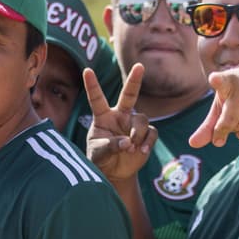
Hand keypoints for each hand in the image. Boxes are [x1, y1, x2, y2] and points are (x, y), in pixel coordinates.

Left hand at [85, 64, 156, 182]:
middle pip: (129, 95)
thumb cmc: (101, 159)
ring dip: (137, 134)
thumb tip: (128, 142)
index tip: (86, 70)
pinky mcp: (145, 134)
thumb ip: (111, 145)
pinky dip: (147, 142)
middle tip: (139, 66)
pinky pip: (151, 132)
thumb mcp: (99, 153)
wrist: (114, 172)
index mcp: (103, 117)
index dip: (92, 85)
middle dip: (134, 80)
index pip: (97, 99)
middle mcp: (119, 116)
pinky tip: (141, 152)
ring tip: (131, 148)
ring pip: (141, 119)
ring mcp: (133, 124)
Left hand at [189, 66, 238, 147]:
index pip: (222, 80)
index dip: (218, 81)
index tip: (214, 79)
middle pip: (230, 118)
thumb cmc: (238, 94)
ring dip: (235, 128)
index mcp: (228, 79)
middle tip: (217, 142)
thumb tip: (193, 144)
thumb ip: (207, 125)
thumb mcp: (221, 105)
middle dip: (222, 130)